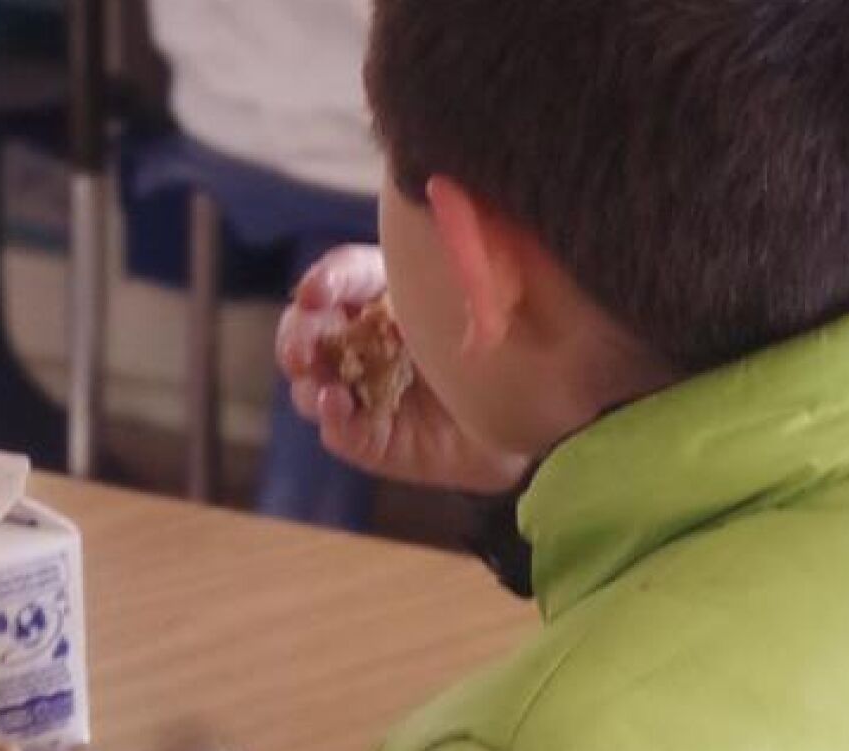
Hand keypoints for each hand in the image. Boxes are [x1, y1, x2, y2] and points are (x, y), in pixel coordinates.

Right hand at [277, 246, 528, 494]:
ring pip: (313, 382)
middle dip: (297, 334)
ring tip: (321, 383)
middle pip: (312, 329)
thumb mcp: (495, 294)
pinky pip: (343, 431)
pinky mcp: (377, 440)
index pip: (347, 276)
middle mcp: (370, 341)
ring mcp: (369, 392)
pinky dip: (334, 421)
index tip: (319, 291)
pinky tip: (337, 409)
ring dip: (309, 381)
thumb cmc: (520, 345)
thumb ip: (468, 262)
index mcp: (392, 293)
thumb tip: (441, 212)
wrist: (550, 419)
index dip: (328, 280)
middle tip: (302, 347)